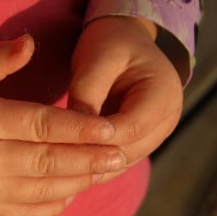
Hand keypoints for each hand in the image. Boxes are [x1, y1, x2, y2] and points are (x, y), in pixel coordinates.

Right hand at [0, 35, 126, 215]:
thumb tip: (32, 41)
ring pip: (42, 189)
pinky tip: (71, 193)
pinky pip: (25, 212)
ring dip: (78, 181)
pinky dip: (52, 205)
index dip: (78, 127)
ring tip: (105, 171)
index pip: (39, 125)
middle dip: (88, 157)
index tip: (110, 128)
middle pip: (47, 160)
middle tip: (121, 153)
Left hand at [68, 17, 183, 179]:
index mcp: (163, 95)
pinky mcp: (138, 142)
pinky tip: (63, 174)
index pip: (130, 128)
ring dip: (90, 168)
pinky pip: (114, 161)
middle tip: (51, 167)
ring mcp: (154, 135)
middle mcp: (165, 121)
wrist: (125, 40)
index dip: (96, 139)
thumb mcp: (98, 57)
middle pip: (127, 151)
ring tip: (53, 176)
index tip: (61, 145)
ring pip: (120, 162)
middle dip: (90, 159)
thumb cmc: (111, 43)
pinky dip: (92, 166)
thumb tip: (73, 130)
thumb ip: (87, 92)